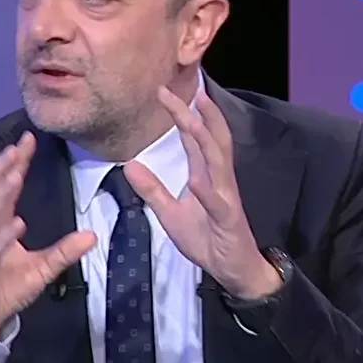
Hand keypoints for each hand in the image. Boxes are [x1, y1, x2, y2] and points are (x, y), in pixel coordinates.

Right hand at [0, 131, 96, 338]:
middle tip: (20, 144)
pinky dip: (3, 234)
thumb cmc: (6, 287)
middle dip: (5, 166)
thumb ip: (64, 251)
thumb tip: (92, 235)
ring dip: (0, 190)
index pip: (7, 186)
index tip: (28, 140)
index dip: (17, 163)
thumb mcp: (43, 268)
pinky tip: (17, 222)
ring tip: (14, 171)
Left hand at [124, 86, 280, 299]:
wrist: (233, 270)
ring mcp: (225, 198)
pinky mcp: (229, 220)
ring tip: (190, 119)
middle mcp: (218, 179)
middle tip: (171, 93)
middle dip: (192, 115)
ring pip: (218, 162)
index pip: (193, 138)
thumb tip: (129, 164)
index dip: (180, 114)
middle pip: (208, 139)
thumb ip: (152, 189)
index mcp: (205, 175)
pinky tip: (196, 180)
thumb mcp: (170, 213)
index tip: (162, 92)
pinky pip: (218, 204)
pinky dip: (208, 191)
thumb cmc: (207, 238)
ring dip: (205, 140)